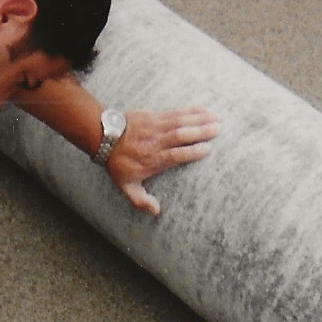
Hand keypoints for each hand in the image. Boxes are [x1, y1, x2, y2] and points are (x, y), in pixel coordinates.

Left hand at [106, 107, 220, 214]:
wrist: (103, 136)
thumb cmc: (117, 163)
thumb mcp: (125, 186)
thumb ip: (140, 200)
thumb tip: (156, 211)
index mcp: (152, 160)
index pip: (175, 155)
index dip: (191, 152)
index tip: (207, 149)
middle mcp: (155, 142)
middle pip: (180, 135)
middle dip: (200, 131)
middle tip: (218, 130)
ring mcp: (155, 127)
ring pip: (179, 121)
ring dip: (199, 119)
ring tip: (217, 119)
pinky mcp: (154, 116)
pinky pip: (174, 113)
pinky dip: (190, 111)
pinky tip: (204, 110)